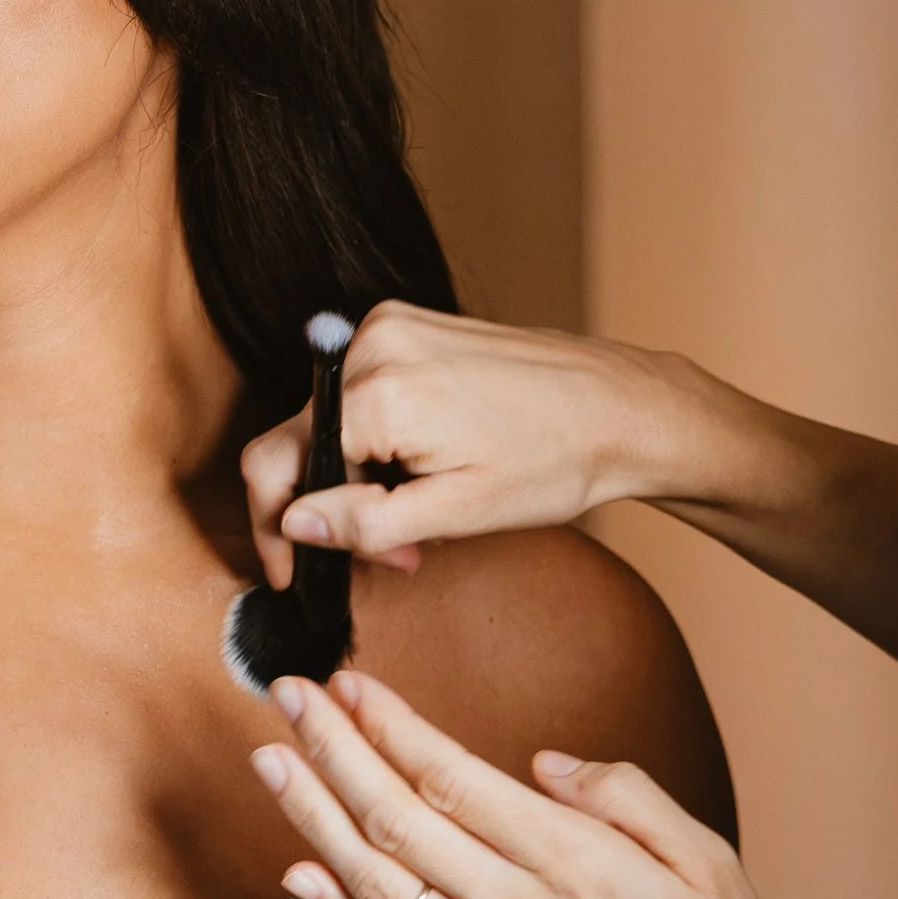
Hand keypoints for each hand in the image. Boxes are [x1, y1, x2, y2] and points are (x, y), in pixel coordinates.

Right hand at [239, 306, 721, 585]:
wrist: (621, 407)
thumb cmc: (556, 460)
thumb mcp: (455, 513)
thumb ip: (363, 523)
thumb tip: (292, 524)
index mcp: (379, 392)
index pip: (275, 463)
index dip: (276, 530)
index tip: (291, 573)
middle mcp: (373, 344)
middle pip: (299, 439)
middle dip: (329, 509)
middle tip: (386, 555)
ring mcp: (389, 326)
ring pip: (328, 419)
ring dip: (356, 478)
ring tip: (416, 519)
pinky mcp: (408, 325)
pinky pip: (359, 391)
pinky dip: (375, 440)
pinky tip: (421, 470)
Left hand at [251, 668, 840, 898]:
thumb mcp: (711, 861)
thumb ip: (628, 797)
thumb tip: (547, 763)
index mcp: (573, 864)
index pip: (453, 778)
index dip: (392, 726)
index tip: (350, 684)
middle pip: (397, 817)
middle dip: (333, 750)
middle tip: (287, 696)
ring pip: (378, 879)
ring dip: (315, 817)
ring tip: (270, 763)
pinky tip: (298, 869)